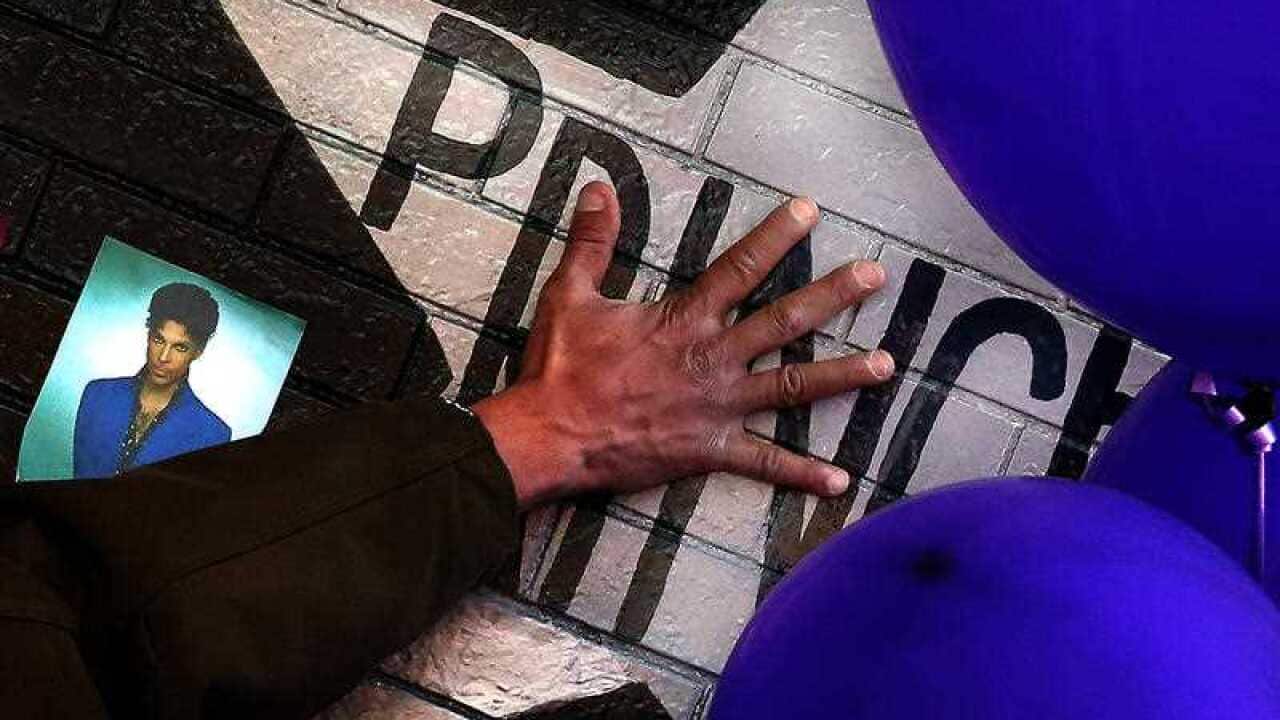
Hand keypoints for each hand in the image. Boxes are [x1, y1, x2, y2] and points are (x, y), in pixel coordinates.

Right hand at [473, 182, 892, 509]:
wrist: (551, 437)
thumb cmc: (560, 368)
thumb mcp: (569, 294)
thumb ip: (592, 241)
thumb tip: (597, 186)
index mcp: (684, 321)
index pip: (739, 269)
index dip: (775, 237)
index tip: (810, 211)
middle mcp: (713, 359)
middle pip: (784, 322)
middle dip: (832, 295)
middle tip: (876, 276)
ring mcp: (718, 407)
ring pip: (791, 388)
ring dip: (841, 376)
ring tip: (887, 365)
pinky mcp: (711, 451)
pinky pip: (764, 464)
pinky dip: (802, 474)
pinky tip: (840, 480)